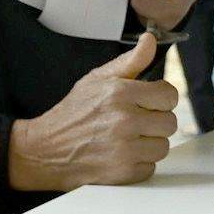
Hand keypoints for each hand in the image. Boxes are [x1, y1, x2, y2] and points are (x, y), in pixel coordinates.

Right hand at [9, 34, 178, 189]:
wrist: (44, 149)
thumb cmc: (72, 113)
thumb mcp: (97, 79)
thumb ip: (130, 61)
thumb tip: (150, 40)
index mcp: (120, 94)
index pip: (169, 96)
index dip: (160, 99)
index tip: (148, 102)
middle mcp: (124, 121)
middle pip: (170, 123)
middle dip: (155, 122)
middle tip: (135, 122)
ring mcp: (124, 149)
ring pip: (163, 147)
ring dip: (148, 144)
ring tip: (127, 138)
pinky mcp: (122, 173)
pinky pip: (150, 167)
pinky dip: (138, 164)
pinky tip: (121, 154)